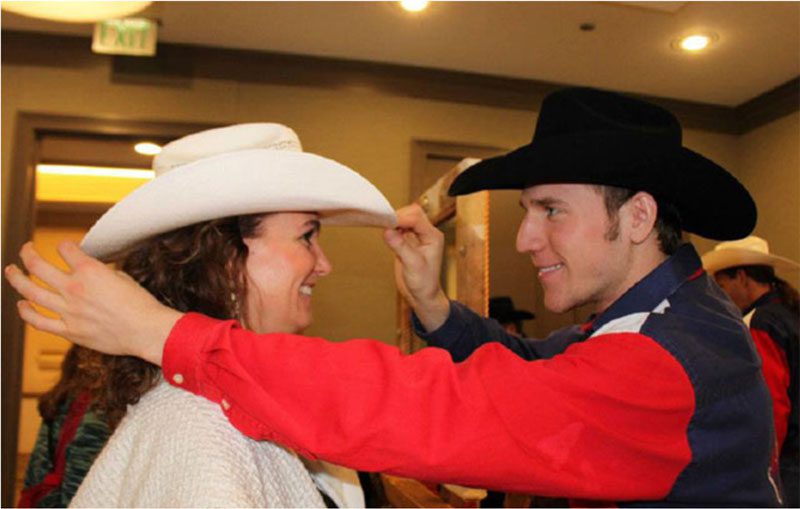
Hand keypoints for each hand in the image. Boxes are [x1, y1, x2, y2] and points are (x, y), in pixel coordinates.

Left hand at [4, 241, 181, 364]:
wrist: (147, 330)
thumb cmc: (141, 305)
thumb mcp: (123, 278)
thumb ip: (101, 273)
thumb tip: (92, 272)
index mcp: (90, 271)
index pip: (65, 249)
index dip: (66, 246)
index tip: (66, 248)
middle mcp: (74, 288)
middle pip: (38, 266)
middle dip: (28, 254)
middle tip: (26, 250)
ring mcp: (68, 311)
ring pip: (31, 292)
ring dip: (17, 279)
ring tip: (11, 271)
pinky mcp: (69, 330)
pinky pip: (39, 321)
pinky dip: (27, 312)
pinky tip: (22, 305)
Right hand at [383, 204, 449, 331]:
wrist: (422, 295)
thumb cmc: (424, 283)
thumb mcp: (412, 265)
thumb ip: (400, 247)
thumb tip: (387, 231)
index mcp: (433, 237)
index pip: (417, 218)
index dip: (401, 218)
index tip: (387, 221)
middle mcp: (427, 234)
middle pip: (412, 213)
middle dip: (398, 216)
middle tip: (384, 223)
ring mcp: (418, 237)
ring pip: (406, 218)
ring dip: (394, 221)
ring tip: (384, 227)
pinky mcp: (408, 241)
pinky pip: (400, 227)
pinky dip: (392, 227)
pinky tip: (386, 233)